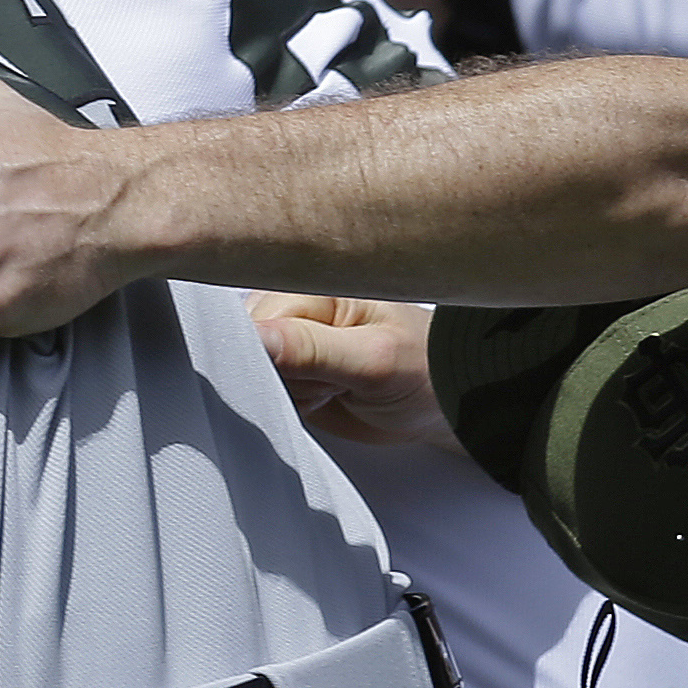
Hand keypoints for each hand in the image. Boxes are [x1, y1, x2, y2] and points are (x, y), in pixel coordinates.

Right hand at [255, 293, 454, 450]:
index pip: (254, 318)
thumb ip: (309, 349)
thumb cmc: (424, 369)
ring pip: (253, 373)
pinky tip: (320, 399)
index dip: (267, 355)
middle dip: (280, 378)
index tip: (303, 373)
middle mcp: (297, 304)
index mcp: (315, 282)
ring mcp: (292, 338)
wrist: (441, 404)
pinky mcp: (290, 369)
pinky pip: (264, 390)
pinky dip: (288, 405)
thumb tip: (250, 337)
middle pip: (247, 347)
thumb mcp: (372, 360)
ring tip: (331, 389)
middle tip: (329, 382)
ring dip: (288, 394)